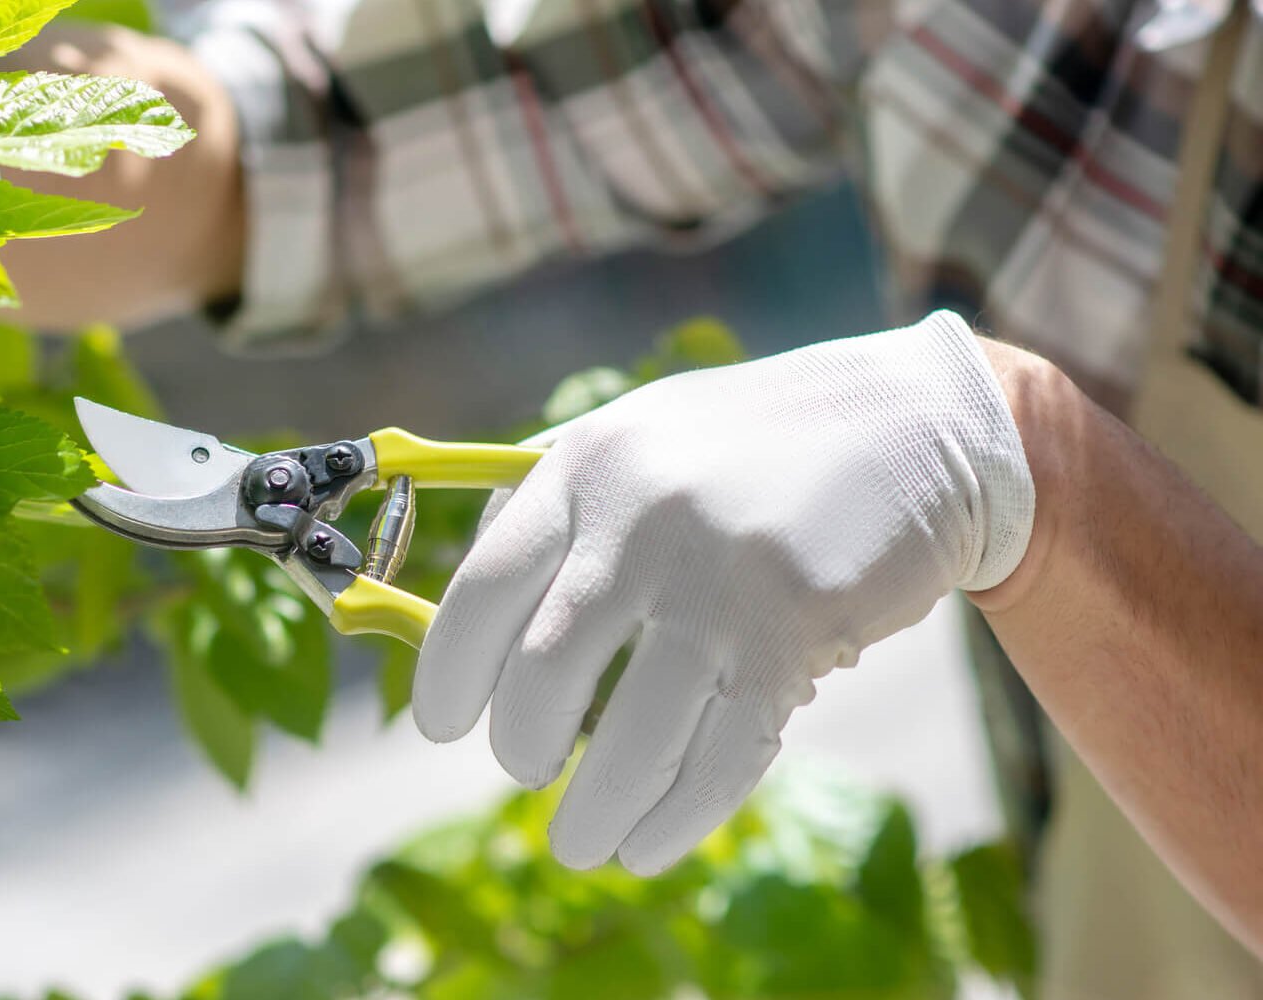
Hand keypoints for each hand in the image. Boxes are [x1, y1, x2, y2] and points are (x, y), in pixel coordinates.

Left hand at [414, 311, 1035, 872]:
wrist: (919, 427)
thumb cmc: (751, 445)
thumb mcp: (638, 436)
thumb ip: (552, 509)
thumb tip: (454, 615)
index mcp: (586, 468)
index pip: (481, 590)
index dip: (447, 675)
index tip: (441, 725)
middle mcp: (643, 521)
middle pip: (543, 672)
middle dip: (521, 746)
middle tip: (526, 770)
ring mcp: (722, 579)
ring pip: (632, 736)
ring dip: (593, 810)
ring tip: (579, 843)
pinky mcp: (796, 633)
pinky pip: (720, 755)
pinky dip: (676, 816)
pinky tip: (647, 844)